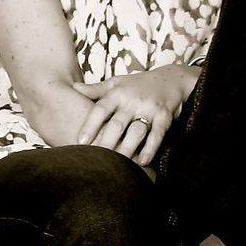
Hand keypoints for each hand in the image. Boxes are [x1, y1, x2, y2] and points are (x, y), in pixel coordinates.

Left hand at [71, 67, 194, 165]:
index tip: (80, 141)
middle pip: (116, 124)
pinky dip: (150, 149)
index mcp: (117, 93)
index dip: (90, 126)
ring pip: (135, 131)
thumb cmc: (138, 85)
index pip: (100, 110)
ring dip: (126, 149)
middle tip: (95, 160)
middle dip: (105, 142)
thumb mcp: (117, 83)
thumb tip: (73, 88)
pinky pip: (157, 135)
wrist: (172, 79)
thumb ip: (95, 89)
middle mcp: (132, 101)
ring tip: (116, 165)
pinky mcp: (164, 116)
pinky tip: (142, 162)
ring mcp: (149, 108)